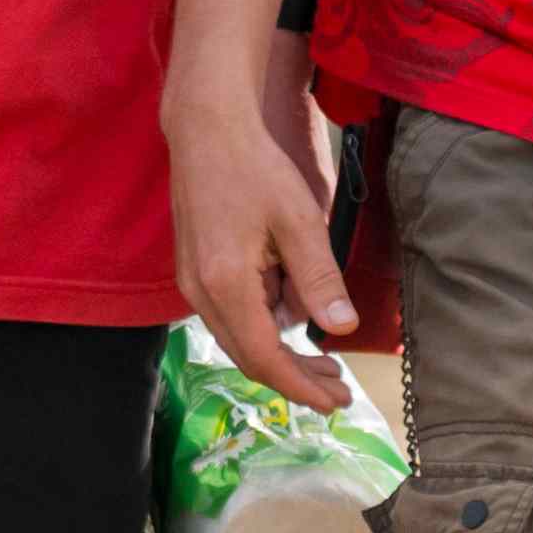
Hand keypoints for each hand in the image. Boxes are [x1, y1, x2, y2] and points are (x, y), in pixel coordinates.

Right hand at [172, 84, 356, 407]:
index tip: (336, 402)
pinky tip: (293, 310)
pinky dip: (265, 325)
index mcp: (226, 284)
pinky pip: (232, 315)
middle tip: (338, 389)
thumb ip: (320, 278)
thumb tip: (341, 327)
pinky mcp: (194, 272)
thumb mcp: (299, 220)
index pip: (265, 358)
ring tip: (325, 357)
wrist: (206, 130)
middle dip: (295, 377)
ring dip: (281, 352)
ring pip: (240, 338)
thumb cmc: (253, 167)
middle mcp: (201, 293)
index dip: (301, 387)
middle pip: (249, 357)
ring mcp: (192, 284)